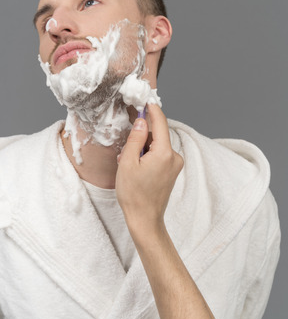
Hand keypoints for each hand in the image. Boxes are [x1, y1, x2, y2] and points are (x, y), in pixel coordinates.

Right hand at [115, 104, 182, 240]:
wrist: (145, 219)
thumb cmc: (134, 194)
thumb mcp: (128, 162)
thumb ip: (135, 138)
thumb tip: (142, 121)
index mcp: (165, 153)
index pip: (161, 123)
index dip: (152, 109)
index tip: (145, 99)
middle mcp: (175, 157)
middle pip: (158, 135)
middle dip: (142, 136)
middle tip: (126, 149)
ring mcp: (175, 165)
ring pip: (158, 145)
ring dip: (143, 148)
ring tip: (130, 163)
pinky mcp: (172, 171)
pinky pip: (160, 155)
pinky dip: (148, 156)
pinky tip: (137, 168)